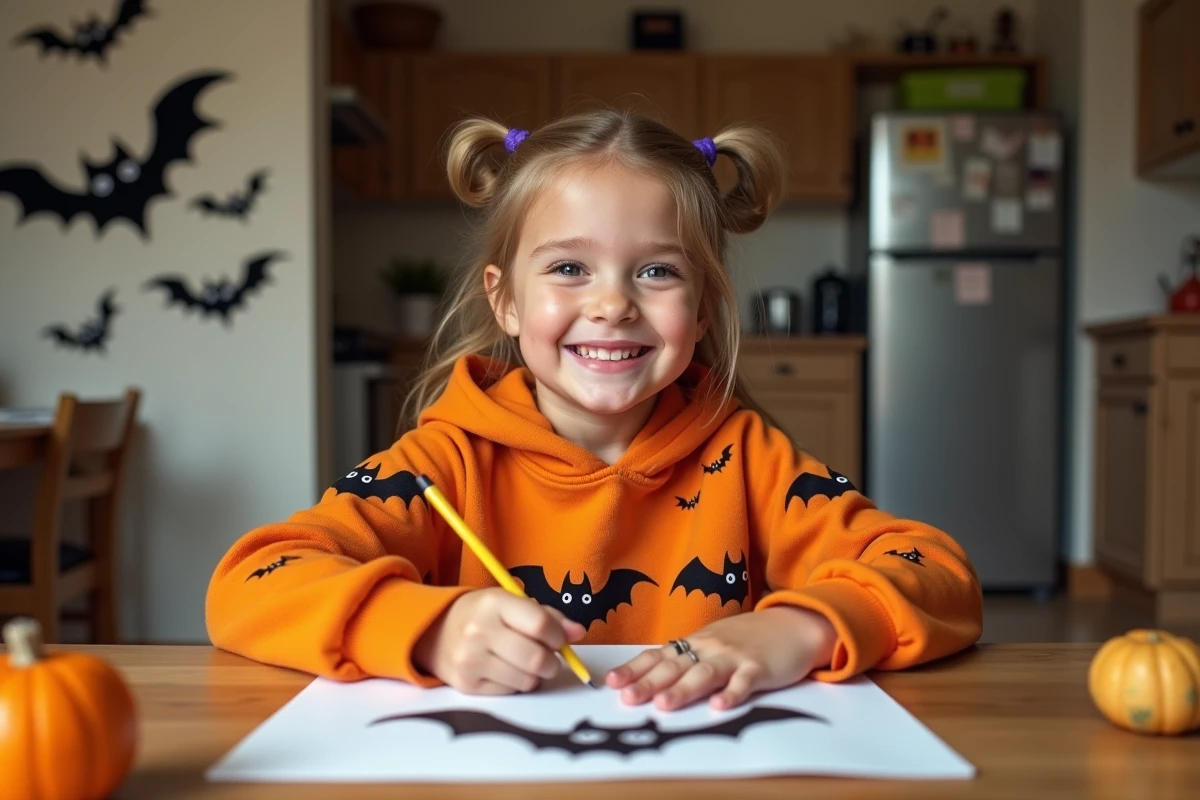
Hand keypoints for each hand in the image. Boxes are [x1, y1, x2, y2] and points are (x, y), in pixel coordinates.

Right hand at [412, 588, 584, 694]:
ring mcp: (471, 660)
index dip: (559, 636)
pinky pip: (510, 692)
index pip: (541, 624)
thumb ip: (549, 617)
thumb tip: (578, 633)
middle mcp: (479, 630)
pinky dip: (516, 685)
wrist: (434, 632)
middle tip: (549, 659)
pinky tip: (506, 671)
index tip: (559, 640)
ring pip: (527, 680)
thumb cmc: (483, 616)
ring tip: (524, 663)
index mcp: (494, 603)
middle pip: (537, 659)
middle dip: (552, 663)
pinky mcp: (466, 685)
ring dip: (535, 676)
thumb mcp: (512, 604)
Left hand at [605, 607, 835, 711]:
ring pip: (704, 673)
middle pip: (675, 666)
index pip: (658, 656)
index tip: (611, 682)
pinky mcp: (760, 667)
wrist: (793, 625)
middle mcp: (710, 647)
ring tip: (664, 705)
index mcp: (695, 643)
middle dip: (649, 683)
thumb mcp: (713, 643)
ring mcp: (735, 656)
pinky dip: (732, 694)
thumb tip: (652, 676)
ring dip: (683, 690)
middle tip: (627, 699)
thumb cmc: (749, 638)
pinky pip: (745, 682)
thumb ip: (688, 659)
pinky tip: (720, 706)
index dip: (635, 669)